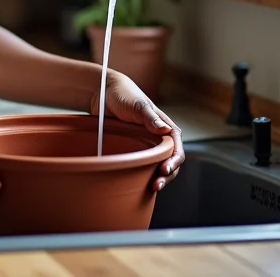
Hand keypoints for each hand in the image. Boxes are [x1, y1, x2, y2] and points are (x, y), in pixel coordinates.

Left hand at [91, 69, 184, 191]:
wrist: (103, 92)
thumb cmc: (124, 94)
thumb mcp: (138, 104)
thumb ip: (151, 117)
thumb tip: (166, 129)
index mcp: (164, 127)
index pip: (176, 148)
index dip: (174, 161)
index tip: (165, 169)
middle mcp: (157, 138)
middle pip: (169, 161)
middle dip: (168, 175)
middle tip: (157, 185)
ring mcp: (145, 145)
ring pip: (157, 166)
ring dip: (157, 178)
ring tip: (152, 188)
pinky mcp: (132, 150)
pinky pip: (141, 165)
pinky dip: (143, 176)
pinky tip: (139, 184)